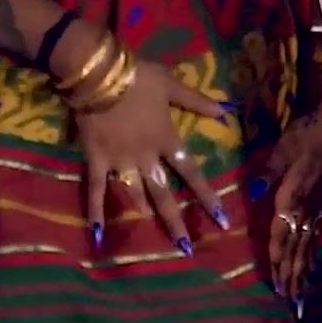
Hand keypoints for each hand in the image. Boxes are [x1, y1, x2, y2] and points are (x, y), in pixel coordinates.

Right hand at [77, 58, 228, 254]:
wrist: (100, 75)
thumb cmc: (138, 78)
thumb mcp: (171, 84)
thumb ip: (196, 100)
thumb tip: (224, 112)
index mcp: (167, 139)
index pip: (192, 173)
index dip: (207, 197)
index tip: (222, 221)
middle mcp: (147, 157)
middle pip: (164, 194)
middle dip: (176, 221)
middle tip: (186, 247)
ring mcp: (121, 161)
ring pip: (135, 195)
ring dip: (144, 215)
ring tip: (151, 236)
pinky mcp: (97, 159)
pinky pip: (97, 189)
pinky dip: (96, 210)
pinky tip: (98, 233)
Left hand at [261, 75, 321, 305]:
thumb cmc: (305, 134)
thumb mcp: (282, 149)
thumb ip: (269, 172)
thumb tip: (255, 190)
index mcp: (294, 196)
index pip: (282, 234)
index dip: (278, 259)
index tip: (276, 283)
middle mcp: (306, 207)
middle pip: (297, 248)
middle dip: (292, 275)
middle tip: (289, 301)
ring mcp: (317, 207)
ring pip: (308, 245)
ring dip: (303, 271)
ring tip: (301, 293)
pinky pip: (317, 235)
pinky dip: (313, 254)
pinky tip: (312, 266)